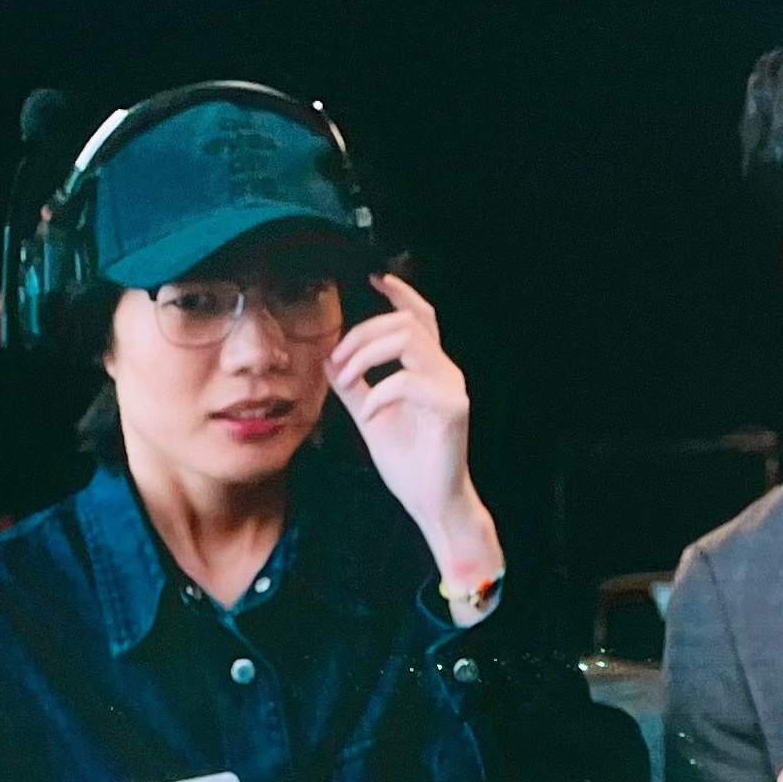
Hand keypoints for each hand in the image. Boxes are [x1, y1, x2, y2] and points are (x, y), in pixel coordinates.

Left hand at [326, 275, 501, 591]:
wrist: (431, 503)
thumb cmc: (409, 464)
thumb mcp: (372, 418)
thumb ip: (354, 388)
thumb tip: (330, 361)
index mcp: (428, 370)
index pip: (420, 316)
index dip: (400, 293)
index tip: (374, 278)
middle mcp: (445, 371)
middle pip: (405, 322)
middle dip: (362, 334)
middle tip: (337, 362)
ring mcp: (451, 388)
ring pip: (409, 340)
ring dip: (367, 354)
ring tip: (347, 379)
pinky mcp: (452, 408)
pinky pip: (409, 382)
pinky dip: (380, 394)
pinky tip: (370, 415)